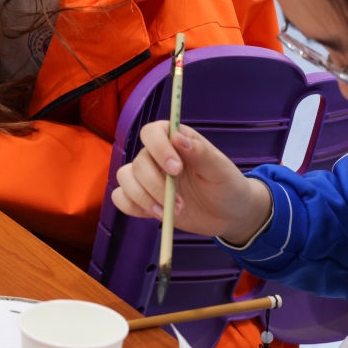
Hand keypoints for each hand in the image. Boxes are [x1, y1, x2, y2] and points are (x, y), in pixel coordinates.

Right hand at [111, 121, 271, 244]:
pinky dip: (132, 207)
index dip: (158, 148)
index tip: (176, 169)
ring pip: (125, 179)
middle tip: (181, 204)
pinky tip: (155, 214)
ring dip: (144, 198)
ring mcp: (147, 177)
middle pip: (139, 163)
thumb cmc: (226, 185)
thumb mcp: (219, 169)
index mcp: (175, 139)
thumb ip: (199, 152)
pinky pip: (120, 197)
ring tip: (169, 213)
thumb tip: (177, 137)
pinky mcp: (142, 198)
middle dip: (156, 186)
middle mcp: (156, 155)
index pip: (151, 132)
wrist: (227, 215)